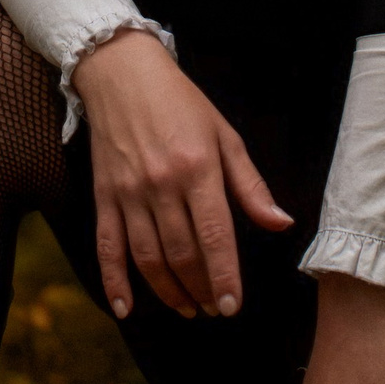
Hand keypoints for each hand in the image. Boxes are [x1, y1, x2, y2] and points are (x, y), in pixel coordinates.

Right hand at [74, 27, 291, 320]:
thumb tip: (280, 223)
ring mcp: (129, 192)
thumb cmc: (181, 103)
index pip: (214, 235)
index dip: (224, 275)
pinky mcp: (103, 196)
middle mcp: (162, 184)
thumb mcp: (225, 136)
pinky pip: (106, 246)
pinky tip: (125, 307)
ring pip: (148, 257)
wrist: (123, 75)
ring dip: (168, 291)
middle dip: (200, 289)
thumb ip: (250, 185)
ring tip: (187, 308)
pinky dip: (113, 281)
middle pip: (182, 252)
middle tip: (212, 309)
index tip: (231, 306)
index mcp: (198, 168)